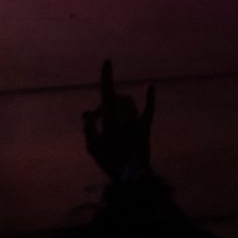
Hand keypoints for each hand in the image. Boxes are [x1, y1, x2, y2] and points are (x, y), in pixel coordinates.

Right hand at [83, 60, 155, 181]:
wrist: (132, 175)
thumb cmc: (109, 161)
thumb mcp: (92, 146)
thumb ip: (89, 127)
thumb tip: (88, 112)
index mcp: (111, 119)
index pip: (108, 92)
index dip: (107, 76)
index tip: (108, 62)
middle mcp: (126, 116)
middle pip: (116, 98)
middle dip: (105, 102)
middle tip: (97, 117)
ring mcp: (137, 121)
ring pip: (128, 102)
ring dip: (118, 102)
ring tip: (111, 114)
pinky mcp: (145, 127)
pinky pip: (149, 109)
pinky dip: (149, 97)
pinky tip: (149, 87)